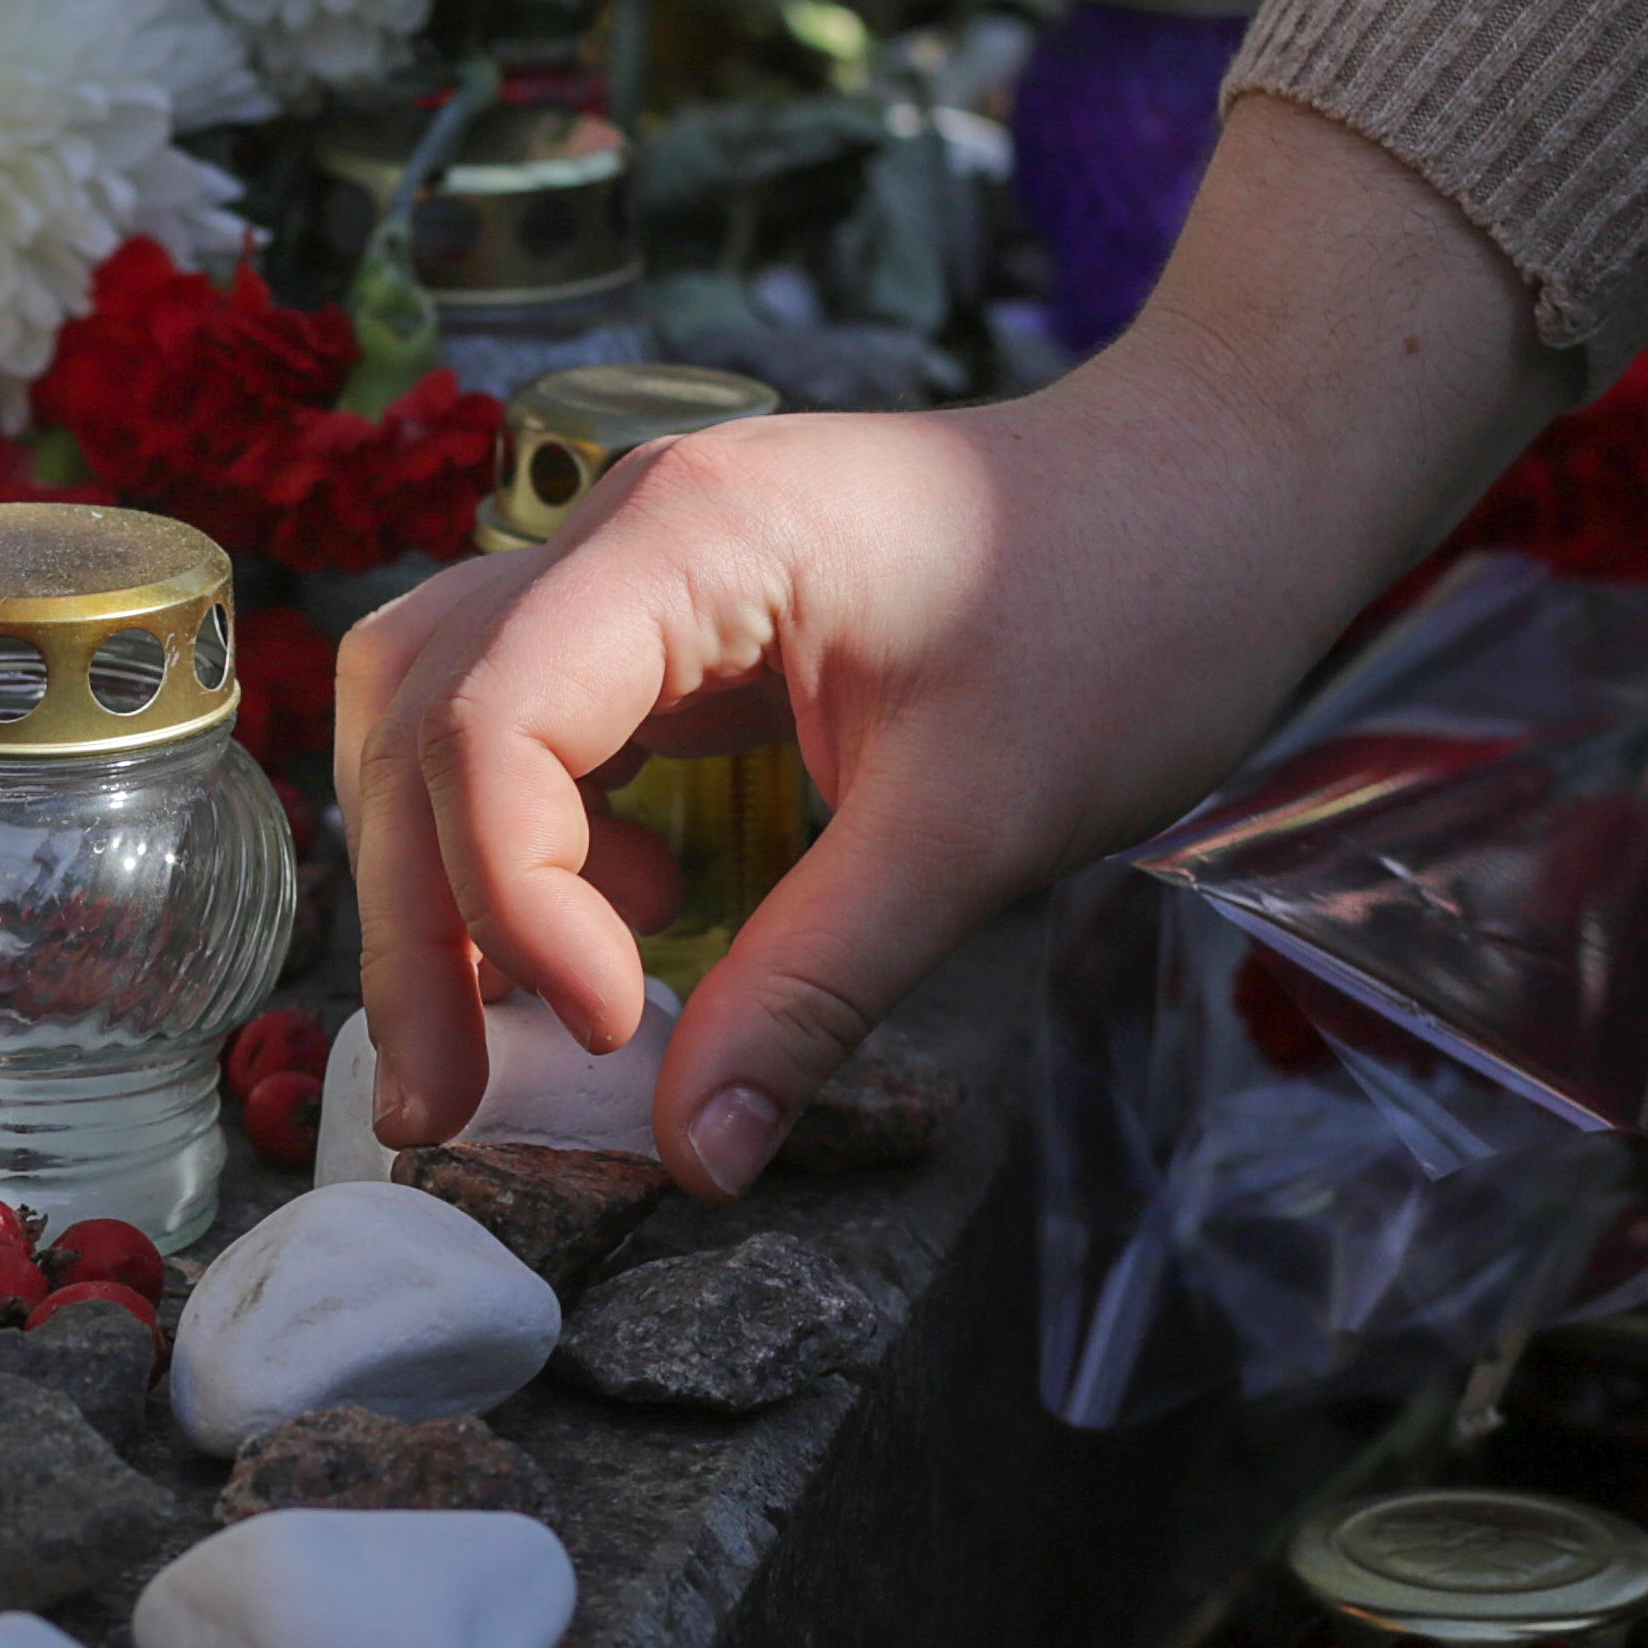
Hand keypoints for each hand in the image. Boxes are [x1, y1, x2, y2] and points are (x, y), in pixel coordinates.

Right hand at [334, 95, 1566, 1191]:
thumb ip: (818, 986)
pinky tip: (629, 930)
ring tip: (501, 1035)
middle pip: (420, 714)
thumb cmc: (1136, 613)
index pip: (492, 722)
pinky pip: (531, 722)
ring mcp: (643, 562)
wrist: (1230, 490)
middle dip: (417, 918)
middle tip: (445, 1100)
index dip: (509, 898)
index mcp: (690, 536)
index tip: (612, 1030)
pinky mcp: (676, 613)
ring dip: (447, 877)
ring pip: (443, 709)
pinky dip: (530, 841)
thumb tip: (698, 1157)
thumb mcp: (982, 824)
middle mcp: (628, 527)